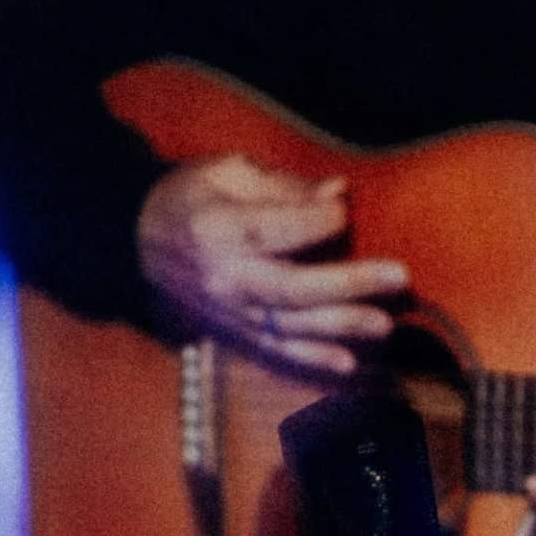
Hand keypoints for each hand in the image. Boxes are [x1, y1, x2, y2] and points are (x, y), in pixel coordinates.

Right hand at [136, 154, 407, 376]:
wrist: (136, 240)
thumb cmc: (190, 195)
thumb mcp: (227, 172)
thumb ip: (283, 186)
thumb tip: (338, 192)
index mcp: (218, 229)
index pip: (276, 231)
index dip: (318, 221)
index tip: (345, 210)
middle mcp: (224, 277)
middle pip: (293, 288)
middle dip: (351, 284)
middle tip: (399, 276)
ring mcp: (228, 311)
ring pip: (290, 327)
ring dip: (341, 327)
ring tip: (385, 324)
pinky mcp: (232, 331)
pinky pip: (275, 350)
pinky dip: (312, 360)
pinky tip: (348, 364)